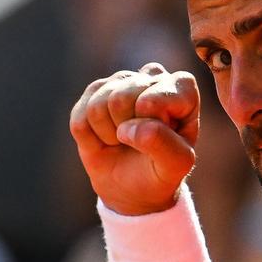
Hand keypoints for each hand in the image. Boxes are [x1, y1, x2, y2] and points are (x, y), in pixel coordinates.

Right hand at [69, 63, 199, 214]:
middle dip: (127, 132)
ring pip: (98, 107)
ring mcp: (120, 81)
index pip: (153, 100)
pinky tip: (107, 139)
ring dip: (110, 135)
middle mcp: (151, 76)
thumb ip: (164, 144)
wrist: (136, 186)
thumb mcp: (176, 165)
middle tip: (140, 143)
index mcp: (181, 88)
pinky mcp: (93, 92)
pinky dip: (91, 140)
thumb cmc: (163, 169)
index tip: (164, 140)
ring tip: (125, 140)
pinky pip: (80, 120)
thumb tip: (130, 128)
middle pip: (120, 98)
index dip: (151, 127)